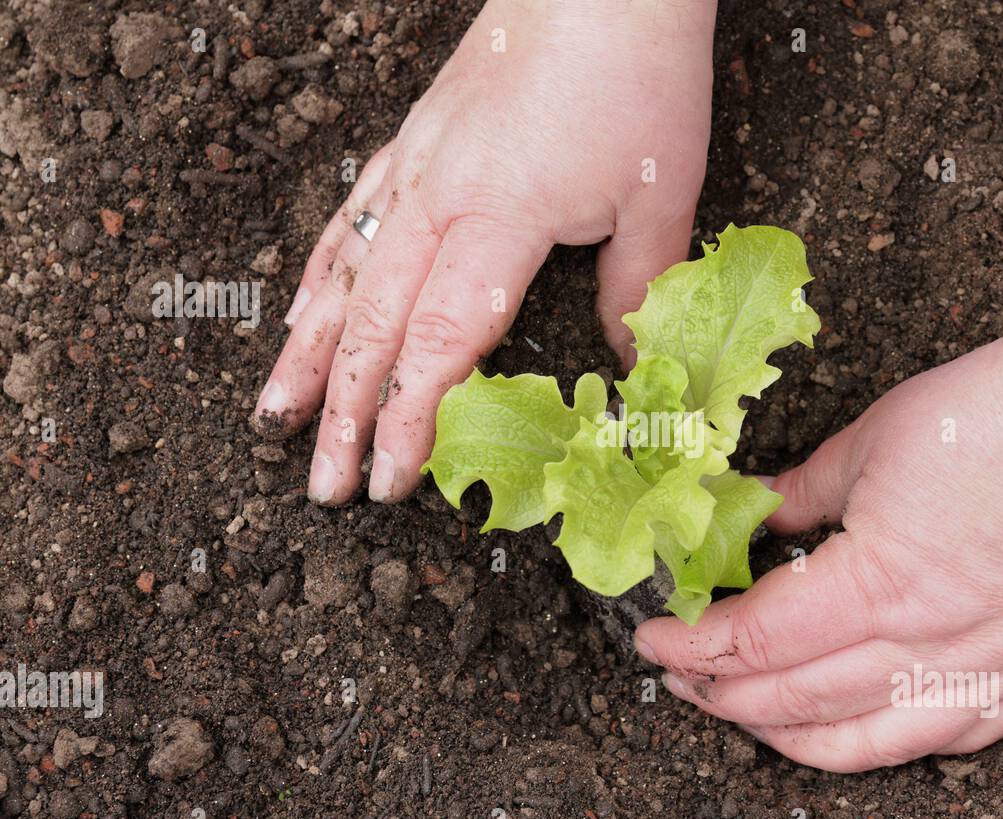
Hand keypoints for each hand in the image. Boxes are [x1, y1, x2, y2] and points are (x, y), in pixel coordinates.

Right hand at [251, 0, 714, 503]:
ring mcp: (414, 170)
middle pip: (375, 327)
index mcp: (499, 220)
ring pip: (342, 278)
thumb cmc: (635, 78)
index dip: (410, 420)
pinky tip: (297, 314)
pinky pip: (348, 222)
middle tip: (322, 485)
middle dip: (344, 414)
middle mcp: (439, 200)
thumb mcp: (659, 198)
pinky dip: (317, 277)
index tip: (388, 481)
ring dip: (306, 357)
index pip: (441, 342)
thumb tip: (629, 369)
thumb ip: (636, 291)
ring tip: (272, 417)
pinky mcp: (411, 146)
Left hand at [635, 327, 1002, 771]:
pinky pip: (950, 739)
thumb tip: (751, 515)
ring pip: (866, 742)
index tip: (656, 638)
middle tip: (682, 678)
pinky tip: (853, 735)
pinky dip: (888, 745)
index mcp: (877, 584)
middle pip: (796, 700)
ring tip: (745, 716)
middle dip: (724, 695)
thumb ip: (800, 493)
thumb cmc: (992, 421)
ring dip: (789, 737)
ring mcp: (983, 670)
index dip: (695, 646)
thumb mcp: (869, 443)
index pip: (758, 642)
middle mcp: (927, 645)